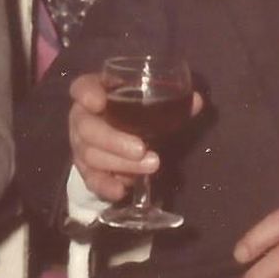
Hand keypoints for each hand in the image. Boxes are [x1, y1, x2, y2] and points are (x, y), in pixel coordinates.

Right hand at [67, 72, 204, 203]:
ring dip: (121, 163)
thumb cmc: (131, 113)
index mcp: (94, 93)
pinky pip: (91, 180)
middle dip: (114, 140)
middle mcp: (81, 118)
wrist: (114, 137)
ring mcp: (80, 146)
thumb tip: (197, 101)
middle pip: (87, 128)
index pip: (82, 87)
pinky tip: (122, 189)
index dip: (87, 93)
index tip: (100, 101)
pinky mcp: (86, 170)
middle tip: (141, 149)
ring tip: (151, 165)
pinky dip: (106, 186)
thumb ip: (170, 102)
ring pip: (92, 156)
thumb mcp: (146, 103)